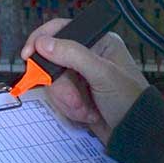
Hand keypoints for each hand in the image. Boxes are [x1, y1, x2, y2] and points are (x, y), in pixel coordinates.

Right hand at [21, 19, 149, 143]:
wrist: (134, 133)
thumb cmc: (130, 99)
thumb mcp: (103, 74)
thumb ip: (73, 55)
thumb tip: (44, 42)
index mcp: (99, 41)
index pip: (63, 30)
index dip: (42, 40)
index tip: (29, 55)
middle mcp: (88, 56)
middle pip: (53, 60)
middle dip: (61, 85)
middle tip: (73, 98)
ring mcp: (81, 76)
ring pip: (54, 81)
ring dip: (67, 99)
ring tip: (86, 109)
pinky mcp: (77, 94)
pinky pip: (58, 97)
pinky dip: (69, 108)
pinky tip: (87, 114)